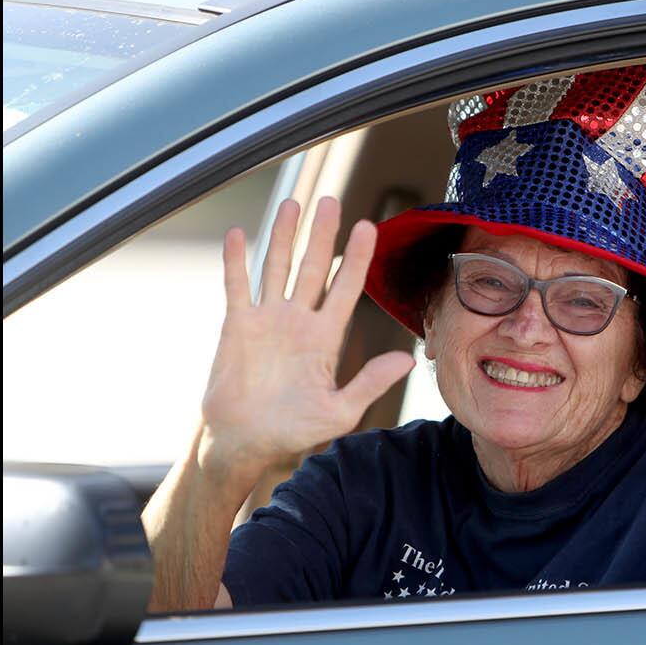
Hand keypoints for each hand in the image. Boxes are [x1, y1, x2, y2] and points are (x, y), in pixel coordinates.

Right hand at [197, 196, 414, 489]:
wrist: (246, 443)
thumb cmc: (293, 432)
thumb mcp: (339, 412)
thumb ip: (370, 383)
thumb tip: (408, 358)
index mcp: (325, 338)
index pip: (346, 289)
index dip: (356, 259)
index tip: (369, 228)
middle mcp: (298, 321)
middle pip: (313, 268)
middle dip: (322, 234)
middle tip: (331, 201)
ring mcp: (267, 320)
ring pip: (278, 267)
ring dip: (285, 236)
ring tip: (293, 202)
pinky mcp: (237, 326)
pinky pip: (237, 286)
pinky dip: (237, 260)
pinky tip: (240, 234)